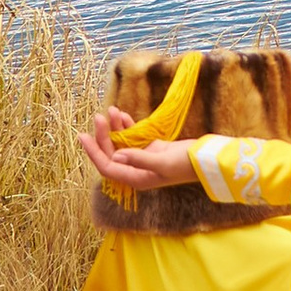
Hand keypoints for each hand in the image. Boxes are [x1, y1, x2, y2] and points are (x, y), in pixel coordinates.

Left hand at [79, 108, 196, 191]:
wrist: (207, 159)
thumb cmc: (186, 165)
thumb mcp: (162, 163)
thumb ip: (139, 158)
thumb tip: (116, 155)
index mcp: (136, 179)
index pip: (107, 166)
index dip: (93, 152)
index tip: (83, 135)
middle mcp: (136, 170)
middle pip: (111, 153)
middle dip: (103, 136)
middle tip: (99, 117)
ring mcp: (144, 159)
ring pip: (122, 144)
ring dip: (115, 128)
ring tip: (111, 111)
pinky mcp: (153, 148)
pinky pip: (134, 138)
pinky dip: (127, 127)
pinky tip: (122, 115)